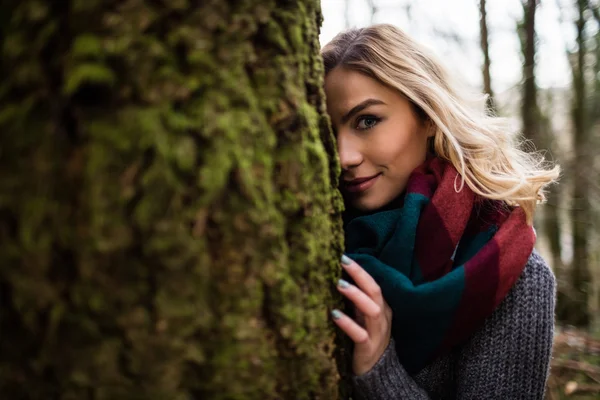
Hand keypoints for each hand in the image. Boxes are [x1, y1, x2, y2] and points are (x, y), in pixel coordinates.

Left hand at [331, 255, 392, 375]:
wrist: (377, 371)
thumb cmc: (365, 337)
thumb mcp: (363, 316)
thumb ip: (355, 300)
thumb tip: (337, 278)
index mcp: (382, 307)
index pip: (373, 284)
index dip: (360, 270)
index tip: (344, 256)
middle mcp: (382, 317)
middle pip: (375, 291)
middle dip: (360, 275)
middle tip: (343, 261)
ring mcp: (377, 332)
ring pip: (371, 310)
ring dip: (356, 295)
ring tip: (339, 284)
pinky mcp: (368, 347)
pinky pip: (360, 334)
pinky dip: (348, 323)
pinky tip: (334, 315)